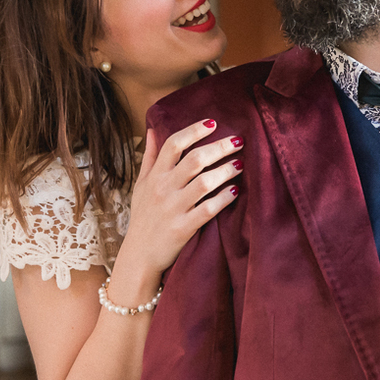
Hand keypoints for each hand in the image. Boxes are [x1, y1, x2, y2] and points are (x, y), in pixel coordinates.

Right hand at [113, 120, 241, 295]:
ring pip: (204, 183)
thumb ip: (150, 157)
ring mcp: (173, 209)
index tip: (213, 123)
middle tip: (238, 141)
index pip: (173, 144)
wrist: (139, 256)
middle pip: (194, 159)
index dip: (194, 130)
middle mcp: (163, 189)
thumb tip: (152, 129)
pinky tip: (236, 191)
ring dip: (226, 170)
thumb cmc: (143, 218)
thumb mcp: (141, 185)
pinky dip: (224, 198)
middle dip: (219, 147)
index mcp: (154, 176)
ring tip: (240, 164)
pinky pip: (208, 210)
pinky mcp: (183, 228)